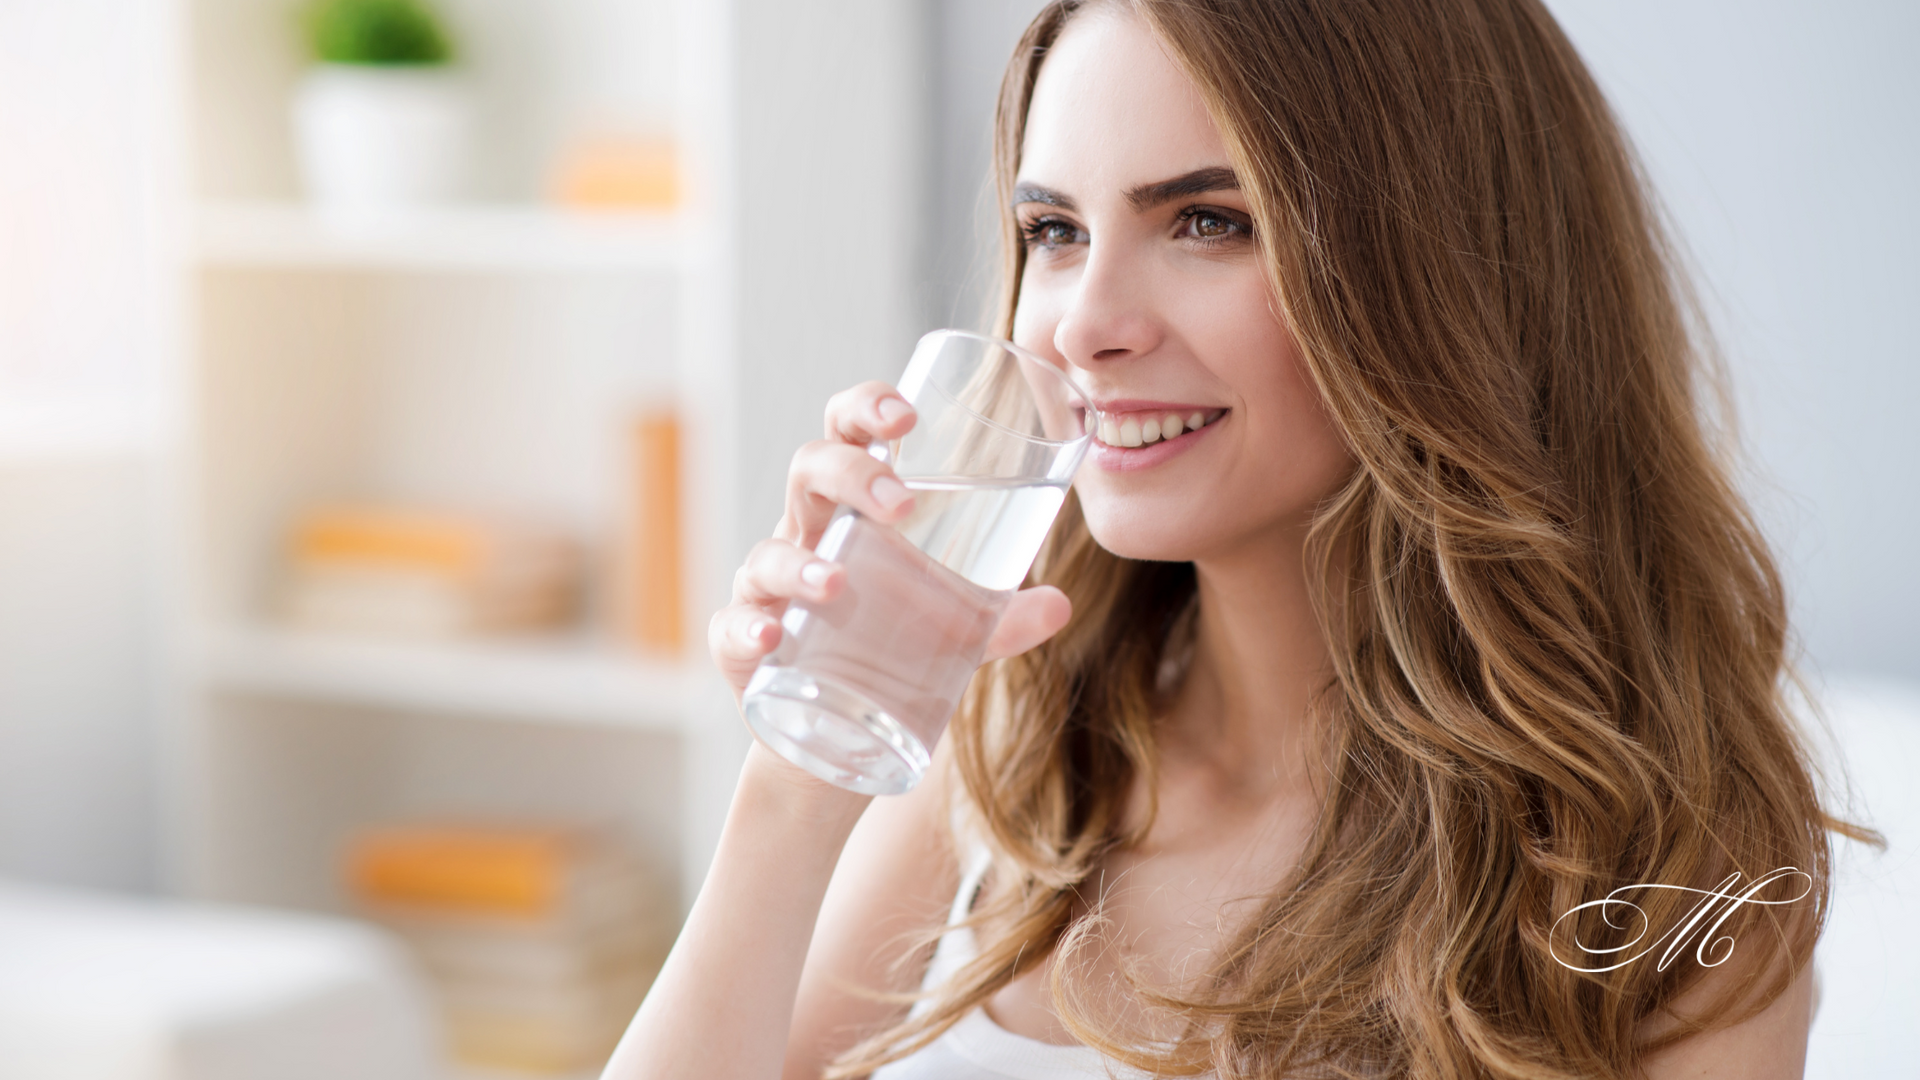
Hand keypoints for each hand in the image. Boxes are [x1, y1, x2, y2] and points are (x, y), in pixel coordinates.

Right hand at [707, 380, 1073, 703]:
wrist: (834, 739)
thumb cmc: (890, 652)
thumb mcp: (954, 632)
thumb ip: (1001, 618)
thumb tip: (1058, 605)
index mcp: (852, 511)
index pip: (848, 433)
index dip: (867, 408)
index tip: (908, 415)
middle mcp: (805, 536)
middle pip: (808, 471)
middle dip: (850, 473)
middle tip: (900, 503)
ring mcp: (768, 590)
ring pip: (766, 553)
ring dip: (800, 562)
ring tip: (837, 584)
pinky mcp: (743, 648)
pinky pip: (732, 627)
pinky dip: (748, 627)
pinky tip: (772, 635)